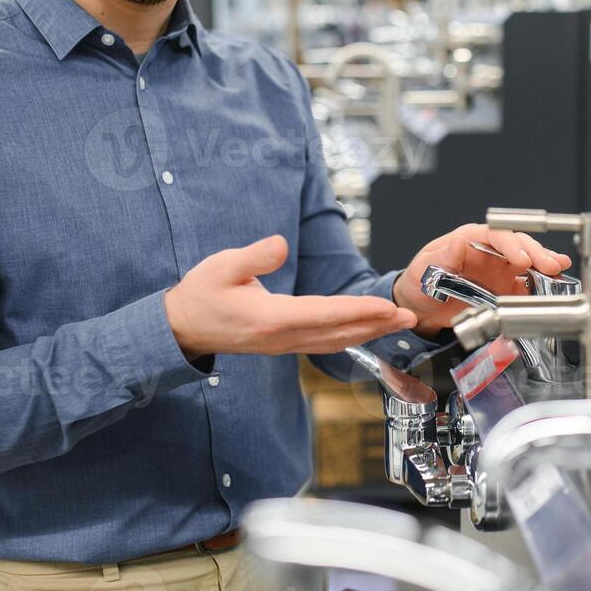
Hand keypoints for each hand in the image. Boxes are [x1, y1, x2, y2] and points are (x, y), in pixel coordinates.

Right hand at [165, 235, 416, 357]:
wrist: (181, 328)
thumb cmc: (200, 295)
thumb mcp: (221, 266)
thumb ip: (253, 257)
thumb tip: (280, 245)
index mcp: (270, 318)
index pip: (324, 314)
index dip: (358, 310)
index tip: (385, 306)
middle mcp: (281, 337)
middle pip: (338, 332)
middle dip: (376, 324)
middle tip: (409, 317)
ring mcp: (283, 344)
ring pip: (334, 341)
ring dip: (368, 332)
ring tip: (396, 323)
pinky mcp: (283, 344)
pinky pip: (323, 343)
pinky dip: (350, 337)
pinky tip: (366, 330)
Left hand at [393, 224, 572, 337]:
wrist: (421, 307)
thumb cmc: (419, 281)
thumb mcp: (425, 268)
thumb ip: (443, 257)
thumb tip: (458, 242)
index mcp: (468, 239)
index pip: (495, 234)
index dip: (511, 244)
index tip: (521, 259)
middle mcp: (488, 250)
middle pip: (517, 244)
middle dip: (535, 252)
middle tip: (550, 265)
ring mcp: (499, 269)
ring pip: (527, 260)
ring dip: (544, 264)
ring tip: (559, 269)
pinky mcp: (504, 287)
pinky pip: (525, 284)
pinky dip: (540, 285)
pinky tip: (553, 286)